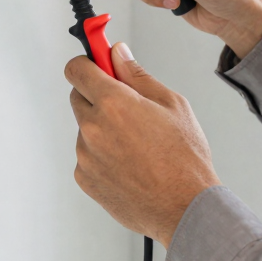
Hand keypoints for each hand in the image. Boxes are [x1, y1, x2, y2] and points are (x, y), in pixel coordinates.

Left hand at [67, 43, 219, 246]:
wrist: (184, 207)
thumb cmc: (185, 158)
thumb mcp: (172, 104)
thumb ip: (137, 74)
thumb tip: (117, 53)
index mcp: (113, 103)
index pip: (76, 69)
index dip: (88, 63)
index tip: (97, 64)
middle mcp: (92, 128)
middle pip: (78, 97)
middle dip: (97, 95)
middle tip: (127, 106)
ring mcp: (85, 156)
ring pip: (85, 128)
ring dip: (102, 128)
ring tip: (137, 144)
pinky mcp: (85, 179)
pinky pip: (87, 156)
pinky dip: (102, 155)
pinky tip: (130, 163)